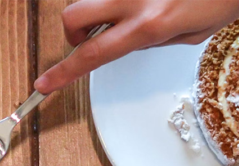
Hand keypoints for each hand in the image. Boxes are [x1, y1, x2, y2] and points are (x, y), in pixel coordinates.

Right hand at [34, 0, 238, 93]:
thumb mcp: (194, 32)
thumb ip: (155, 38)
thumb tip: (132, 39)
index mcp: (150, 24)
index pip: (93, 54)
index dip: (64, 73)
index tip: (44, 84)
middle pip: (75, 16)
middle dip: (75, 31)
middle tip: (94, 36)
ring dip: (105, 8)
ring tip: (136, 9)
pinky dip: (124, 1)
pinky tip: (155, 0)